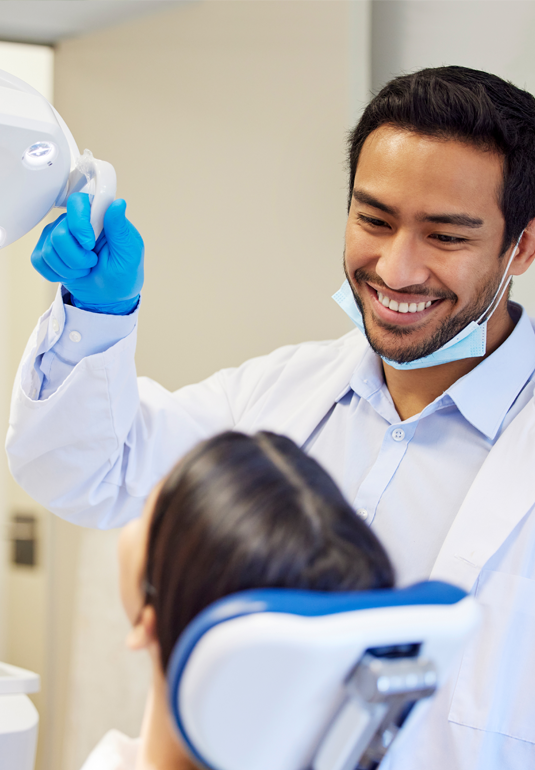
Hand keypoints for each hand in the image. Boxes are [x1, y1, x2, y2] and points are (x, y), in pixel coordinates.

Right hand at [31, 193, 143, 313]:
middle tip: (92, 263)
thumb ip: (120, 229)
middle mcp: (74, 221)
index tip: (89, 244)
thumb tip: (118, 204)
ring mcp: (57, 234)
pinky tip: (71, 274)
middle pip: (59, 234)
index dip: (79, 225)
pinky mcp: (46, 250)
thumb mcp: (129, 253)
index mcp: (97, 216)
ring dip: (69, 269)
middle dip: (77, 258)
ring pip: (49, 250)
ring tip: (85, 270)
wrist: (110, 295)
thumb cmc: (123, 273)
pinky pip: (39, 260)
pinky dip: (57, 274)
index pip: (77, 202)